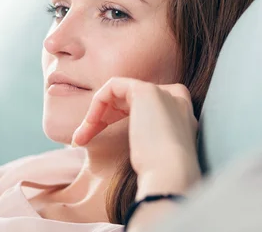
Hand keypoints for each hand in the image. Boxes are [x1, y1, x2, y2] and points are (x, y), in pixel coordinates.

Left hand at [72, 77, 199, 191]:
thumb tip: (133, 133)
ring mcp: (161, 90)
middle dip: (100, 118)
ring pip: (117, 93)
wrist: (170, 174)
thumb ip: (148, 132)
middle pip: (126, 100)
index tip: (95, 140)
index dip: (114, 120)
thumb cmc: (161, 171)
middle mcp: (174, 95)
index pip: (141, 107)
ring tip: (80, 138)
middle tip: (81, 140)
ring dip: (94, 115)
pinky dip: (97, 104)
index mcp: (180, 109)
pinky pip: (112, 86)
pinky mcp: (145, 89)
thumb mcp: (154, 147)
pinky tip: (90, 123)